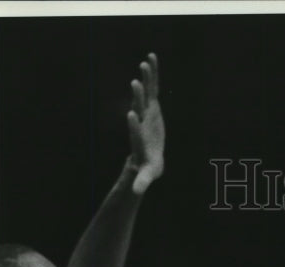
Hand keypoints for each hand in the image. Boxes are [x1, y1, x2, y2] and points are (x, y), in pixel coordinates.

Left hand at [127, 53, 164, 194]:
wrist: (146, 156)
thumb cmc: (148, 167)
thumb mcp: (147, 175)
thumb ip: (142, 182)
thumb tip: (135, 192)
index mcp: (140, 140)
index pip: (135, 132)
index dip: (134, 125)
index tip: (131, 115)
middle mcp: (141, 123)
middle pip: (139, 109)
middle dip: (138, 98)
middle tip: (135, 84)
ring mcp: (146, 112)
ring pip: (145, 94)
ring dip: (145, 80)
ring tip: (144, 64)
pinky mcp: (151, 106)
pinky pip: (152, 87)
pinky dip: (153, 74)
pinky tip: (151, 57)